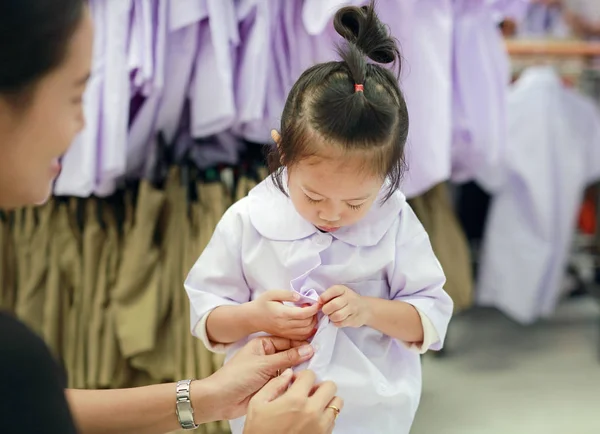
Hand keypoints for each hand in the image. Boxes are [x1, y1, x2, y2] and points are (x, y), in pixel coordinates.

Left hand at [199, 336, 314, 420]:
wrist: (221, 399)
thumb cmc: (236, 377)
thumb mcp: (264, 364)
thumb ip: (288, 357)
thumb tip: (309, 349)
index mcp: (263, 344)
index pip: (287, 340)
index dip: (301, 343)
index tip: (318, 346)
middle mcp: (267, 355)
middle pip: (290, 354)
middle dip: (302, 357)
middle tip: (320, 359)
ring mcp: (269, 371)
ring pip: (290, 368)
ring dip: (299, 370)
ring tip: (314, 371)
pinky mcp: (270, 385)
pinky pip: (287, 381)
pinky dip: (294, 382)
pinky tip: (305, 383)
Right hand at [244, 370, 343, 433]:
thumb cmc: (259, 432)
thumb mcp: (257, 404)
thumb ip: (273, 385)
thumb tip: (288, 374)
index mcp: (295, 400)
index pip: (310, 375)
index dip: (302, 376)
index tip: (297, 383)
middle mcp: (312, 411)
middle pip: (330, 386)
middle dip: (318, 386)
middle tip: (308, 392)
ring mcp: (321, 425)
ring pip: (337, 403)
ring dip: (326, 401)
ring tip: (314, 405)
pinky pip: (334, 420)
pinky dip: (326, 416)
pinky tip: (312, 419)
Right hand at [249, 290, 319, 339]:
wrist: (252, 318)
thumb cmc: (262, 304)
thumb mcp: (272, 294)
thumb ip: (287, 294)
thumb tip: (300, 297)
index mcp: (282, 313)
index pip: (304, 314)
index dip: (314, 308)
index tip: (318, 302)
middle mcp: (285, 325)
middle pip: (308, 323)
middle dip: (315, 315)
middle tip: (313, 306)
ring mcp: (286, 333)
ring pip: (307, 332)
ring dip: (313, 323)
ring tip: (310, 314)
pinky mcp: (286, 336)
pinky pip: (302, 337)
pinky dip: (309, 331)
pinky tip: (308, 322)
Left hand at [320, 285, 368, 327]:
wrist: (365, 308)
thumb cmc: (346, 300)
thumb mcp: (339, 294)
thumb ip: (328, 296)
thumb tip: (318, 303)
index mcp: (343, 289)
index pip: (333, 290)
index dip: (324, 297)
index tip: (320, 301)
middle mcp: (349, 298)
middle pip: (333, 305)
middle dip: (326, 310)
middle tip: (326, 311)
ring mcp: (353, 309)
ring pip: (337, 316)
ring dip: (331, 317)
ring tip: (332, 315)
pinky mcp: (354, 319)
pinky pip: (340, 323)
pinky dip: (336, 323)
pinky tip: (338, 320)